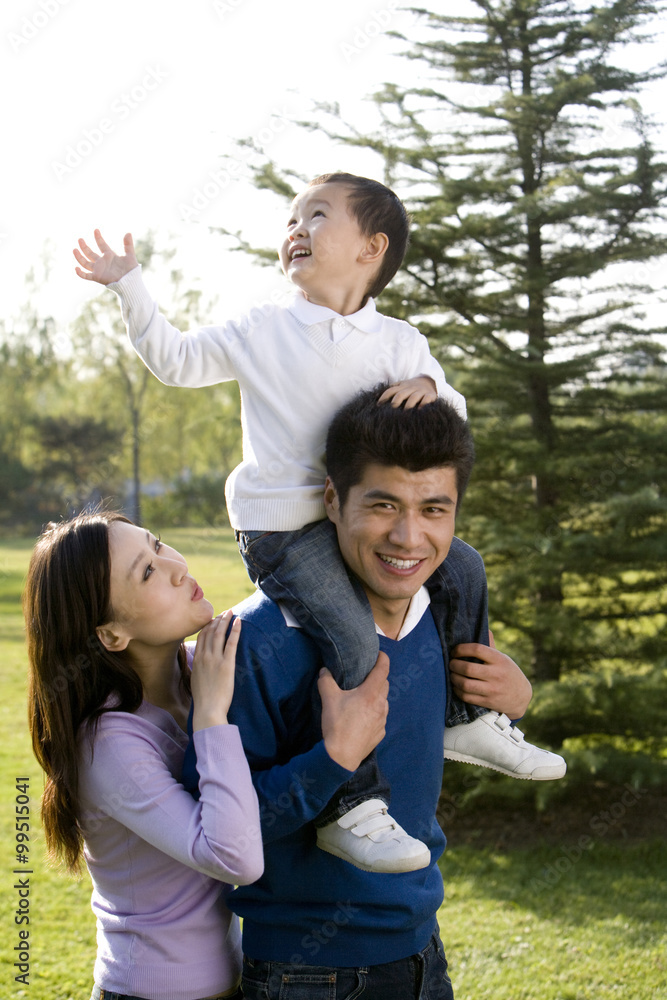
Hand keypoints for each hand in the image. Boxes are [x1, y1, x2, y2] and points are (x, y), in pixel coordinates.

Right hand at [73, 229, 137, 284]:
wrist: (131, 282)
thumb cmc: (131, 270)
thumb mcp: (130, 255)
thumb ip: (128, 245)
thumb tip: (128, 233)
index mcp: (109, 256)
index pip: (102, 245)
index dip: (98, 238)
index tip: (96, 230)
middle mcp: (102, 262)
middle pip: (90, 253)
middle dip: (84, 247)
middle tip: (80, 239)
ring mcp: (99, 269)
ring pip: (85, 263)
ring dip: (79, 257)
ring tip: (74, 249)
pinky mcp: (97, 277)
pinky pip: (86, 276)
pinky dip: (80, 273)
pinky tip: (76, 268)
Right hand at [191, 611, 241, 730]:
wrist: (208, 710)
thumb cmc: (204, 700)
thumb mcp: (196, 681)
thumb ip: (199, 670)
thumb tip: (201, 667)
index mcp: (197, 660)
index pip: (201, 637)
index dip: (208, 626)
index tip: (213, 619)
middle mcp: (204, 657)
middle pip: (210, 632)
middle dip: (217, 620)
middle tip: (224, 613)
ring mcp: (215, 659)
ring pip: (219, 634)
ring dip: (225, 620)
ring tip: (231, 612)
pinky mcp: (226, 664)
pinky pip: (231, 642)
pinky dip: (235, 630)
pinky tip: (239, 622)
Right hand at [318, 652, 389, 770]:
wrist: (340, 757)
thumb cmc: (336, 725)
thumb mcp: (328, 699)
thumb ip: (326, 680)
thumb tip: (325, 670)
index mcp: (371, 693)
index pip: (383, 670)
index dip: (383, 659)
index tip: (379, 654)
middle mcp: (381, 705)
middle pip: (384, 685)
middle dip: (377, 678)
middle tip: (365, 677)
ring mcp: (383, 720)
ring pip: (383, 702)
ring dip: (376, 696)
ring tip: (362, 698)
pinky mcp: (381, 733)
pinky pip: (380, 717)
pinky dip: (374, 713)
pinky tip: (362, 717)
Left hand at [377, 376, 437, 408]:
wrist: (430, 381)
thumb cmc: (412, 387)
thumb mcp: (402, 385)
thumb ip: (391, 389)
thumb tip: (374, 395)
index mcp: (402, 386)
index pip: (391, 390)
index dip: (384, 397)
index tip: (378, 405)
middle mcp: (411, 388)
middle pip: (401, 394)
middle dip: (396, 401)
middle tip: (392, 409)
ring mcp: (421, 392)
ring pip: (413, 397)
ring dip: (409, 404)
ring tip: (405, 412)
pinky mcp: (430, 395)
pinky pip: (426, 399)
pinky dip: (423, 404)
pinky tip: (419, 410)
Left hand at [449, 632, 531, 719]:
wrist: (521, 697)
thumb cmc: (507, 672)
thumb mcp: (503, 658)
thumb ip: (490, 645)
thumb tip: (481, 625)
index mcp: (499, 659)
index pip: (477, 649)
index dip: (461, 649)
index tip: (455, 651)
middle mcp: (496, 674)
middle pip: (468, 668)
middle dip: (454, 665)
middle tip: (451, 663)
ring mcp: (492, 689)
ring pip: (465, 684)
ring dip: (454, 678)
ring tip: (452, 674)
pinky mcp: (488, 702)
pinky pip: (467, 697)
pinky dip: (457, 691)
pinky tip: (456, 686)